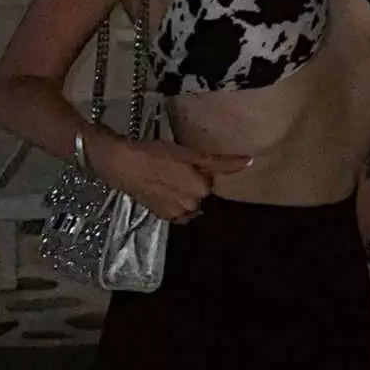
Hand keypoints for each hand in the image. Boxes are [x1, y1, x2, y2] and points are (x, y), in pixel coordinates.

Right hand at [91, 133, 252, 220]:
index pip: (210, 179)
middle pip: (200, 191)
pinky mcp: (161, 215)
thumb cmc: (155, 154)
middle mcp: (190, 206)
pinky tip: (163, 189)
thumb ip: (220, 162)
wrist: (120, 163)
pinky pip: (177, 211)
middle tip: (174, 166)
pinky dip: (174, 201)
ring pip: (188, 201)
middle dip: (191, 180)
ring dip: (182, 191)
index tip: (183, 161)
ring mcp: (175, 213)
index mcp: (200, 190)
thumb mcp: (190, 153)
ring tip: (166, 176)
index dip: (198, 168)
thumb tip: (249, 162)